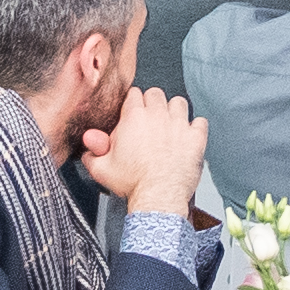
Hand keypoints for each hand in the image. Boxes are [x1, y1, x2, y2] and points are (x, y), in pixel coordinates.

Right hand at [85, 85, 211, 218]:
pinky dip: (196, 126)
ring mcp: (179, 124)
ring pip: (179, 102)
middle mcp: (157, 115)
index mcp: (133, 117)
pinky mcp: (195, 137)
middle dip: (152, 103)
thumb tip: (89, 141)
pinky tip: (189, 135)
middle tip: (150, 119)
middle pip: (156, 93)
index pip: (134, 94)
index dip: (132, 103)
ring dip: (174, 110)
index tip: (132, 113)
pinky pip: (200, 121)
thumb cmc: (132, 183)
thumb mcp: (101, 169)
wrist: (158, 197)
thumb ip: (92, 151)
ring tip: (169, 124)